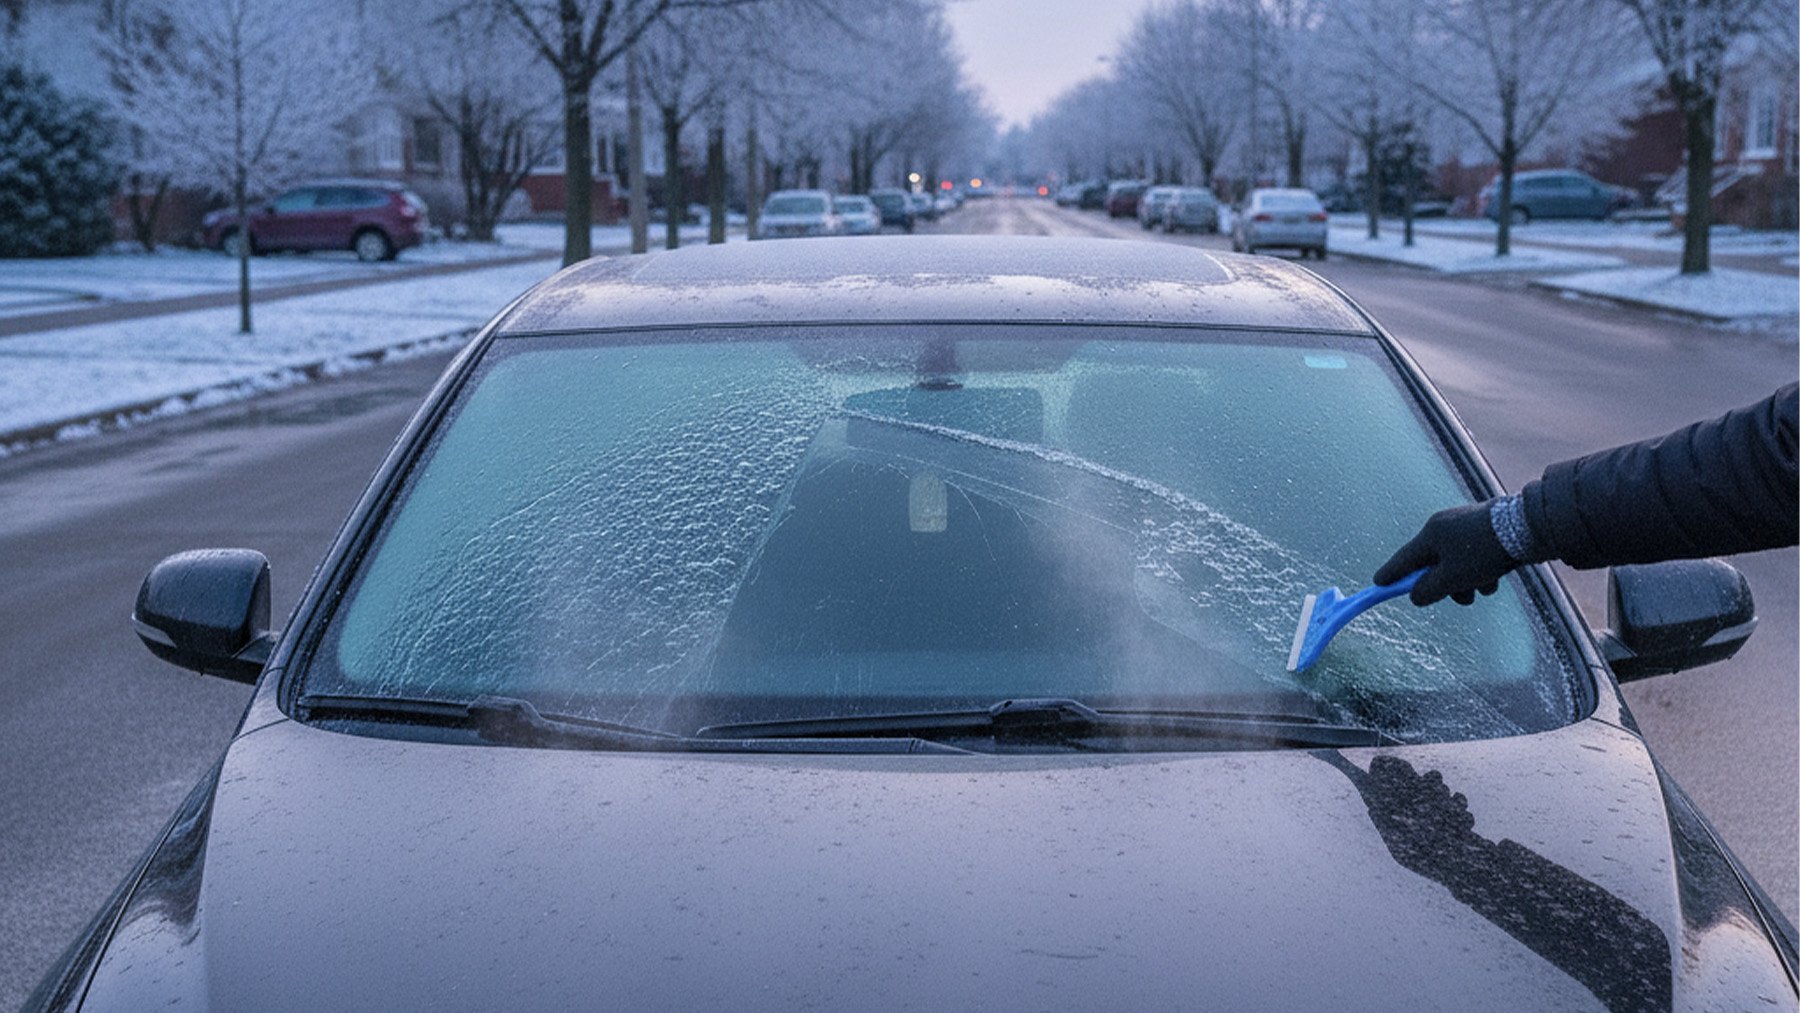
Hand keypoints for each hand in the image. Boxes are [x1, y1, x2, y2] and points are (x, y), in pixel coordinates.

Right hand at [1375, 501, 1514, 605]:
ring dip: (1465, 581)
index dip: (1390, 575)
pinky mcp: (1484, 530)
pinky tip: (1494, 578)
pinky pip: (1472, 556)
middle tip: (1457, 597)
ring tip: (1483, 589)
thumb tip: (1416, 595)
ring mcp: (1465, 526)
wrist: (1528, 529)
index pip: (1403, 559)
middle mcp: (1444, 526)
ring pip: (1455, 563)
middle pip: (1431, 563)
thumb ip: (1427, 591)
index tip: (1379, 584)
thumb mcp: (1451, 579)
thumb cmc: (1485, 553)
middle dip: (1443, 585)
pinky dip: (1479, 571)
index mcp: (1430, 534)